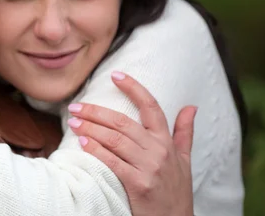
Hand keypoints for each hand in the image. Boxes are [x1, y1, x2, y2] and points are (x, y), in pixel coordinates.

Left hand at [66, 72, 194, 215]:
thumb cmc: (176, 190)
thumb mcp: (184, 160)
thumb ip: (184, 132)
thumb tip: (191, 107)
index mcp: (167, 141)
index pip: (151, 106)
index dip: (133, 88)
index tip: (115, 75)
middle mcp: (159, 150)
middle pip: (123, 122)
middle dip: (96, 111)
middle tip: (76, 106)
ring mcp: (149, 167)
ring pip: (115, 139)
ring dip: (90, 128)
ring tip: (73, 121)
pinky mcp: (138, 184)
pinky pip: (112, 162)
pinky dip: (96, 150)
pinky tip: (82, 142)